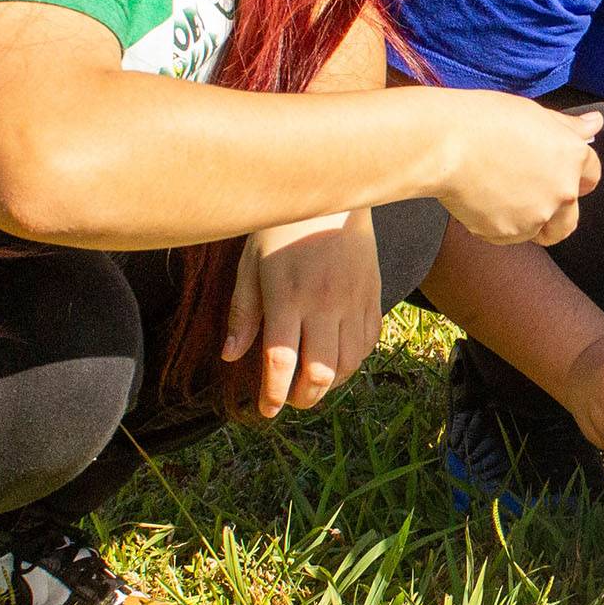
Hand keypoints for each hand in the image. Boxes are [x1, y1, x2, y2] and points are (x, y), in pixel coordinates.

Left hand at [222, 211, 379, 415]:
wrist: (333, 195)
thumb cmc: (282, 227)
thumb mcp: (251, 264)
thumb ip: (243, 312)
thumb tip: (230, 355)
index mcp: (288, 295)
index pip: (281, 361)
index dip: (273, 394)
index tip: (266, 409)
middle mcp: (325, 302)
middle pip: (320, 373)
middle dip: (302, 398)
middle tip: (289, 399)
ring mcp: (354, 301)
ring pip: (348, 365)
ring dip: (329, 384)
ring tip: (312, 382)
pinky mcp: (373, 296)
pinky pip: (368, 344)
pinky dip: (352, 362)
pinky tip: (336, 359)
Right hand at [433, 94, 603, 245]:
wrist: (444, 145)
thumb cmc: (483, 120)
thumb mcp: (532, 113)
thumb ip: (567, 126)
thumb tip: (594, 124)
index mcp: (571, 156)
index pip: (591, 174)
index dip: (575, 174)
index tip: (557, 173)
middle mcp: (562, 190)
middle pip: (570, 217)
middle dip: (555, 211)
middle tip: (526, 194)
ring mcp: (537, 216)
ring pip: (540, 230)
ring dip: (527, 221)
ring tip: (499, 197)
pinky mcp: (509, 234)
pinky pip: (509, 236)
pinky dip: (498, 226)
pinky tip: (479, 203)